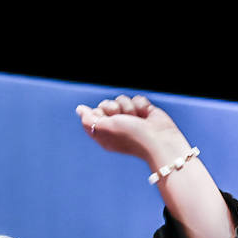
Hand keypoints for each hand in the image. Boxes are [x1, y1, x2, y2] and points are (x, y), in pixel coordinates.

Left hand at [75, 95, 192, 168]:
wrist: (158, 139)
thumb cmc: (129, 136)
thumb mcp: (103, 128)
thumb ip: (88, 119)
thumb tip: (79, 109)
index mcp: (104, 133)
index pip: (93, 113)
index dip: (99, 113)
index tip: (105, 119)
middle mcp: (116, 125)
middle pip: (106, 103)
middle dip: (113, 108)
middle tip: (122, 119)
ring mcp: (130, 118)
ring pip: (122, 99)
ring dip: (129, 107)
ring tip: (136, 119)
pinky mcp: (143, 111)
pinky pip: (137, 98)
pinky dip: (141, 105)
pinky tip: (146, 115)